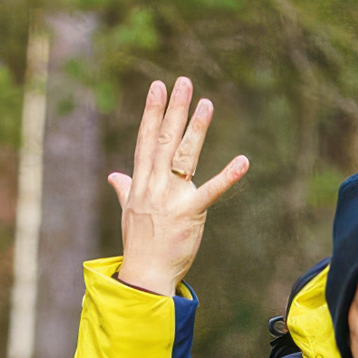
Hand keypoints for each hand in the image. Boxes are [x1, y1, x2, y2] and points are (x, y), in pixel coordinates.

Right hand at [108, 77, 249, 297]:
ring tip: (207, 104)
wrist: (145, 275)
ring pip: (185, 156)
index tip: (158, 88)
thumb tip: (114, 175)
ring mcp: (172, 198)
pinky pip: (211, 191)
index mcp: (140, 182)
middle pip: (166, 140)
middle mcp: (154, 185)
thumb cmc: (140, 245)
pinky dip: (228, 176)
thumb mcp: (129, 212)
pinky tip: (243, 160)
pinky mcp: (191, 213)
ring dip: (196, 129)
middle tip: (184, 82)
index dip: (152, 113)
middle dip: (175, 110)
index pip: (146, 140)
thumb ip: (124, 189)